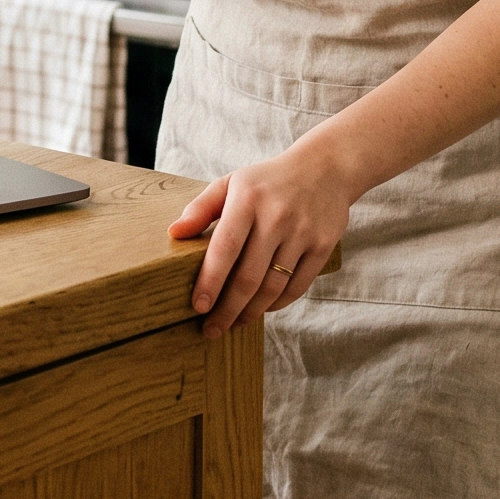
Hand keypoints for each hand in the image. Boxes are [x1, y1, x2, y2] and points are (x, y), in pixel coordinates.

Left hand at [168, 148, 352, 336]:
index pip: (225, 248)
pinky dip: (277, 304)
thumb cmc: (268, 181)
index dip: (210, 281)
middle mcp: (277, 216)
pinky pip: (297, 286)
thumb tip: (174, 233)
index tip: (198, 307)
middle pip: (248, 276)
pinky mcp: (323, 245)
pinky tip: (261, 309)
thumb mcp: (232, 183)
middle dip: (227, 309)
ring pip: (273, 287)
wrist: (325, 168)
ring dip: (251, 312)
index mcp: (248, 199)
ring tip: (234, 323)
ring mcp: (303, 232)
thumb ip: (201, 208)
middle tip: (211, 330)